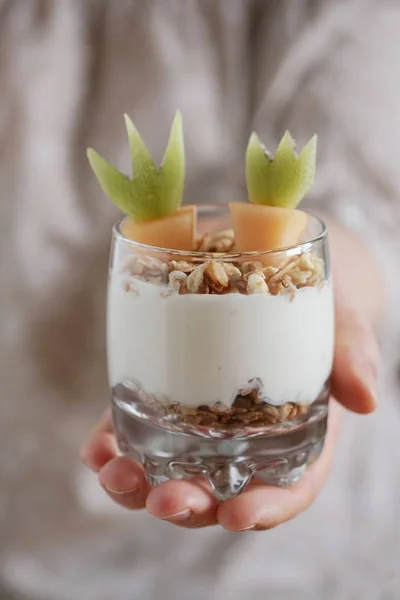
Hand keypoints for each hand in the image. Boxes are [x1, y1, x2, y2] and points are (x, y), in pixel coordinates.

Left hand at [80, 286, 378, 530]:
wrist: (272, 266)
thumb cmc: (314, 300)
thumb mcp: (339, 317)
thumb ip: (352, 353)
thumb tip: (368, 399)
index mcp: (297, 431)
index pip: (287, 488)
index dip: (266, 509)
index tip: (237, 515)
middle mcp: (247, 437)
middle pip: (219, 490)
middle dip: (188, 502)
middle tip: (161, 498)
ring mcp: (201, 420)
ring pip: (170, 470)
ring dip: (137, 484)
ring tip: (111, 470)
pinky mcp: (166, 396)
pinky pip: (136, 432)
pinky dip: (113, 445)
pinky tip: (96, 445)